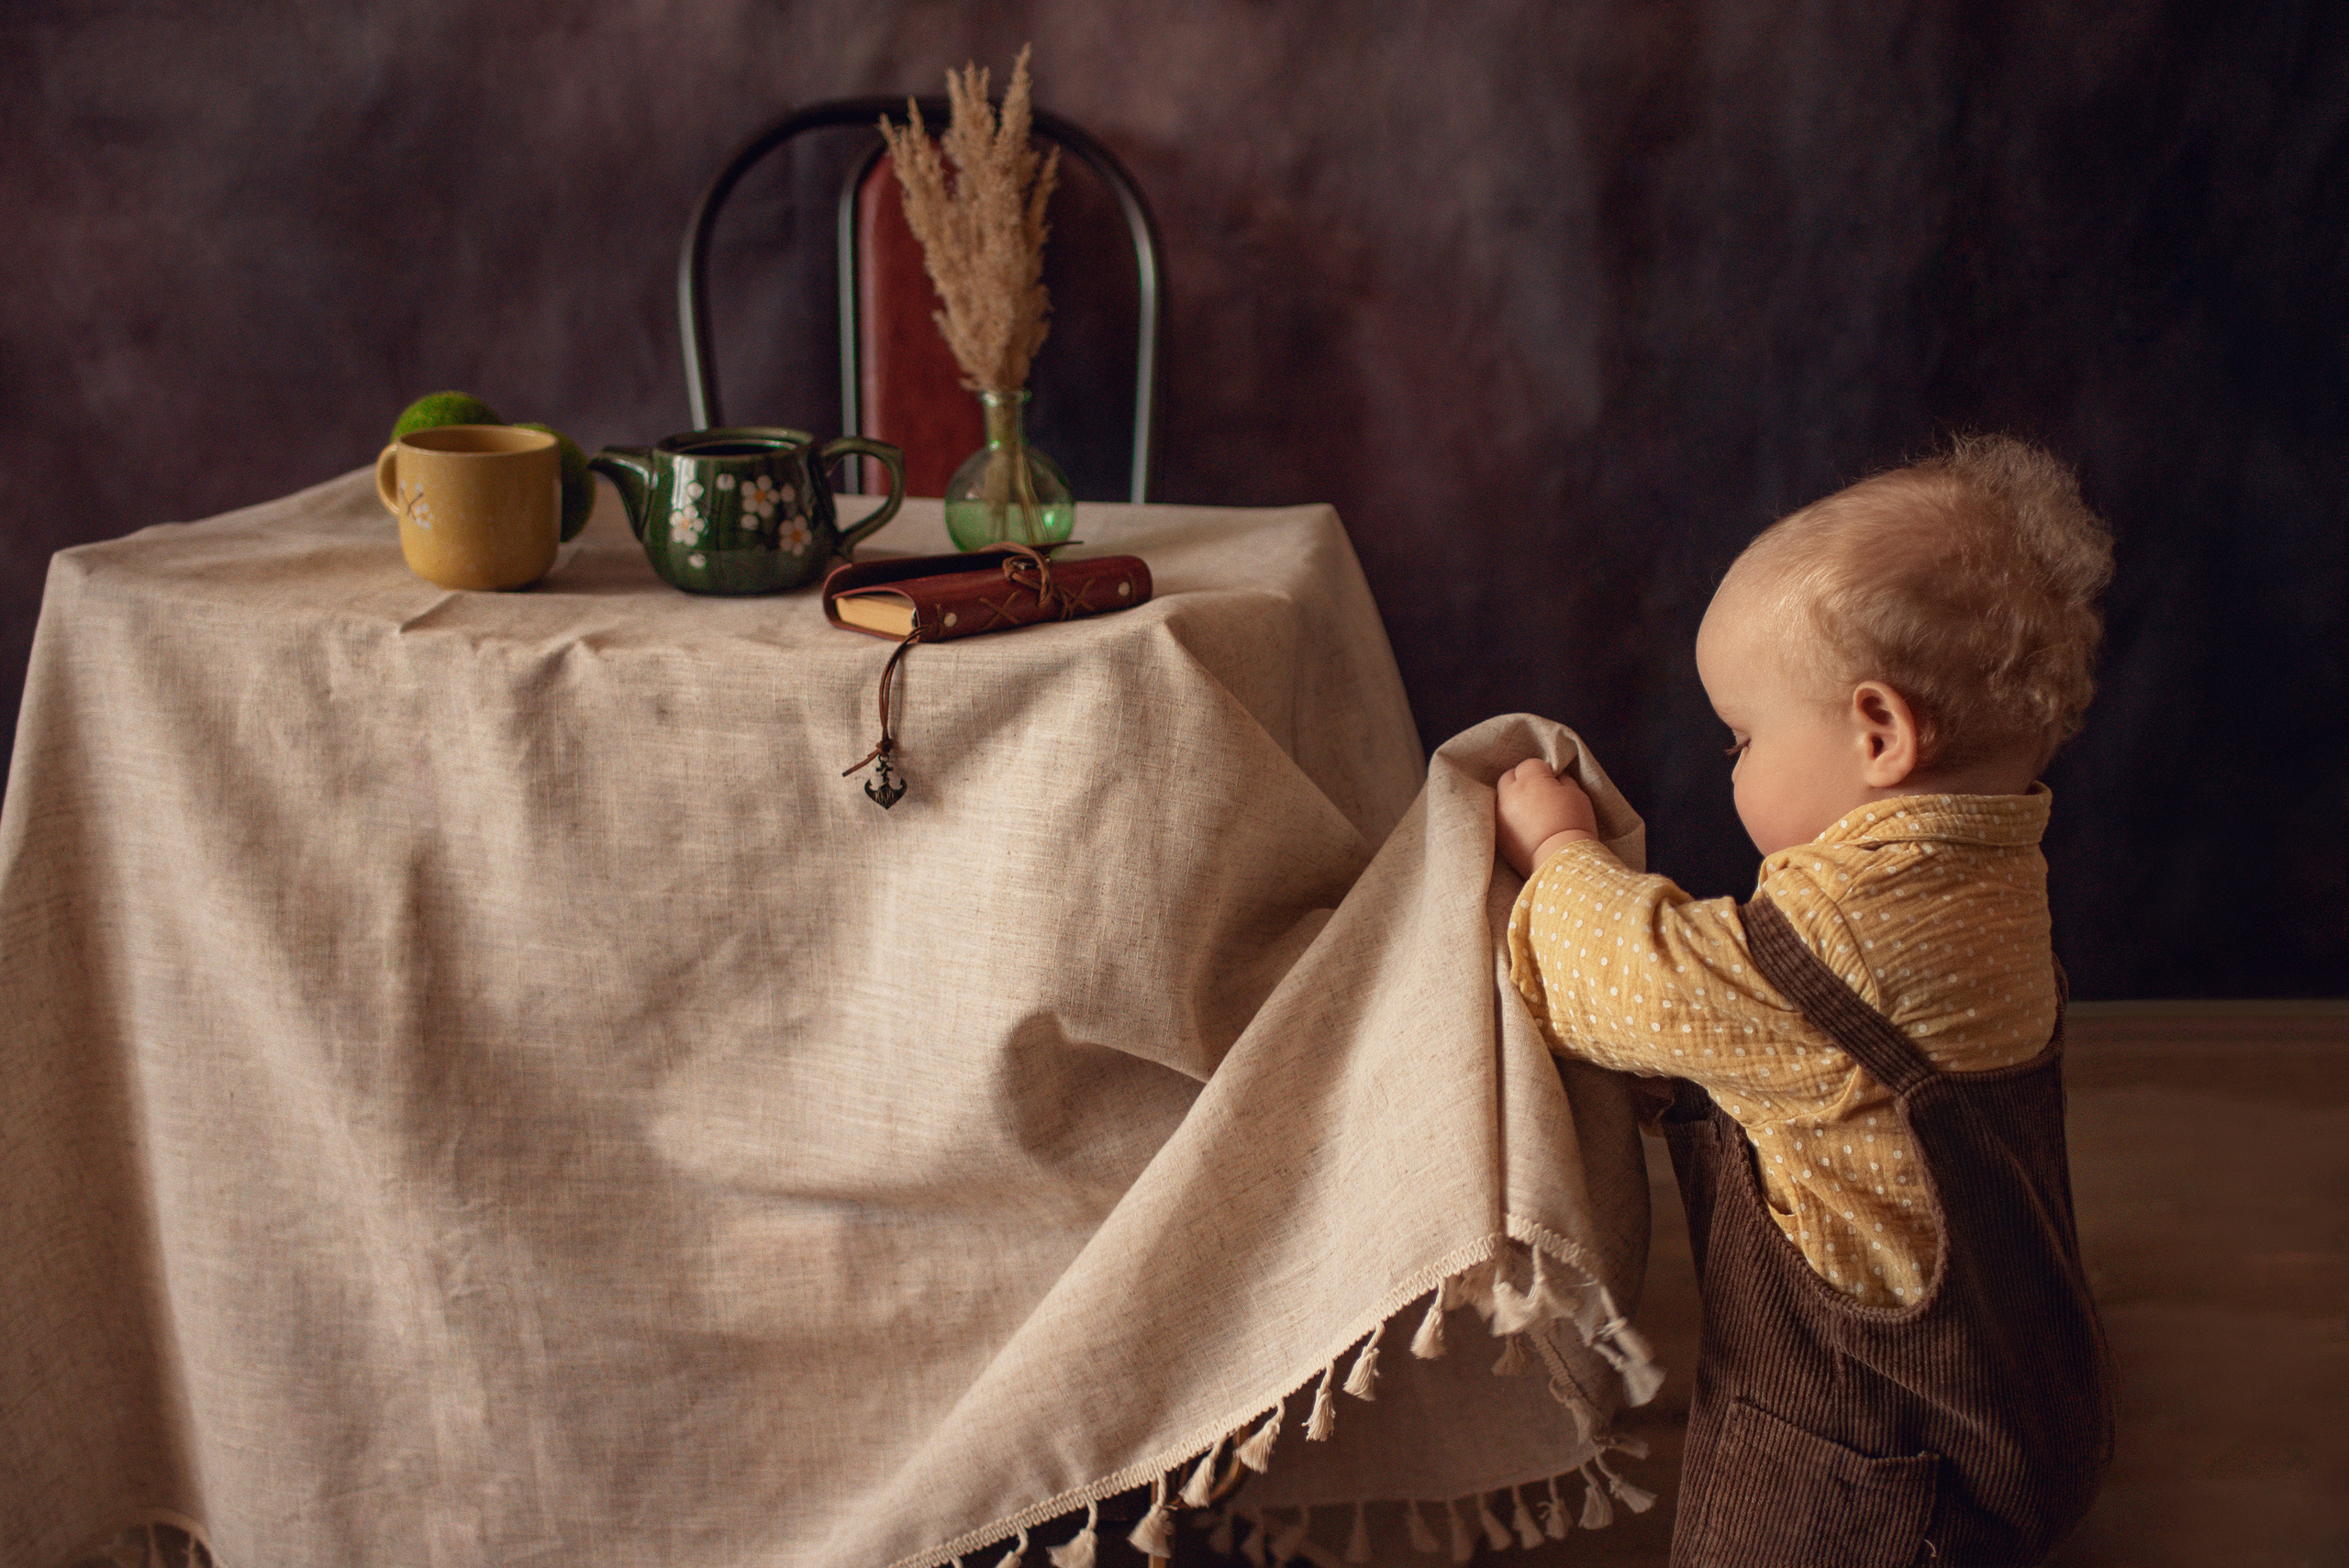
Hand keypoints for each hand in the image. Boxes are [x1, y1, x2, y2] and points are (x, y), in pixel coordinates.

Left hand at [1495, 757, 1598, 876]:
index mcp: (1530, 779)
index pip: (1530, 764)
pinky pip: (1499, 817)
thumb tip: (1555, 777)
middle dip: (1522, 781)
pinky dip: (1508, 817)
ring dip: (1513, 799)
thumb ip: (1562, 780)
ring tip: (1529, 811)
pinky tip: (1522, 826)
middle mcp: (1510, 794)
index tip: (1553, 783)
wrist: (1561, 859)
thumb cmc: (1574, 824)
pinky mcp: (1498, 834)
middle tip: (1539, 794)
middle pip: (1509, 777)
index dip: (1543, 772)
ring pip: (1501, 797)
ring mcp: (1501, 814)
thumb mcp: (1576, 794)